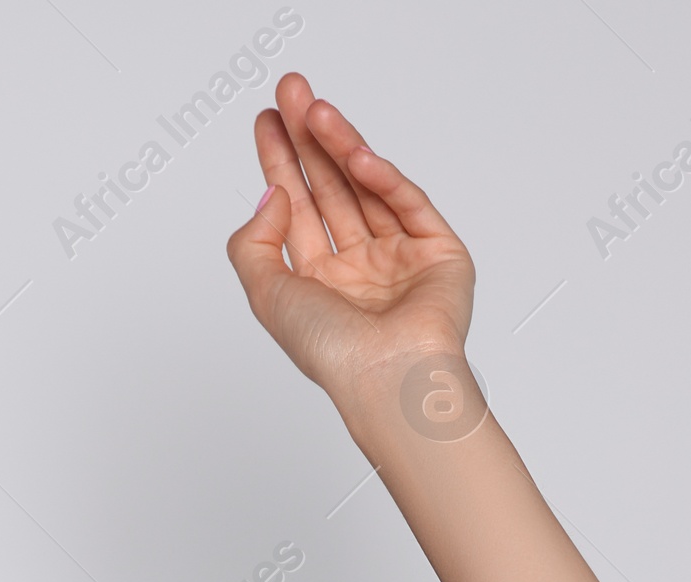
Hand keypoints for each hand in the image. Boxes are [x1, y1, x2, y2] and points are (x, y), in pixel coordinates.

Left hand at [227, 75, 475, 405]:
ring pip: (365, 188)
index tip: (268, 121)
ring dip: (340, 146)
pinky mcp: (437, 254)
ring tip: (315, 109)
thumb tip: (272, 195)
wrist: (387, 379)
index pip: (297, 208)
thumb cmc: (332, 353)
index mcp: (318, 283)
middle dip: (309, 140)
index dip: (281, 162)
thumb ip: (253, 243)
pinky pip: (407, 203)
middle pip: (329, 188)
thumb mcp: (266, 294)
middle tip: (290, 92)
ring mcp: (398, 260)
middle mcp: (357, 270)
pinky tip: (355, 153)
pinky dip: (382, 177)